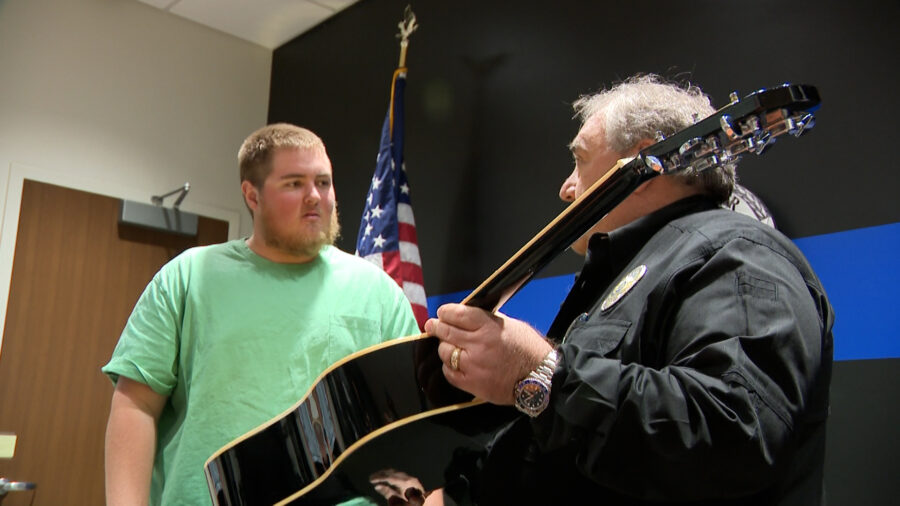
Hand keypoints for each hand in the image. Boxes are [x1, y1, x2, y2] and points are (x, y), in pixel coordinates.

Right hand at [368, 469, 442, 505]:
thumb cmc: (415, 505)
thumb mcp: (399, 504)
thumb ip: (388, 494)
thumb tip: (377, 486)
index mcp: (408, 482)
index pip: (390, 476)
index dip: (379, 477)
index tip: (370, 479)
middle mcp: (411, 478)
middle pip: (394, 472)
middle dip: (382, 474)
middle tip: (371, 477)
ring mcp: (415, 479)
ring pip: (399, 473)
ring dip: (388, 475)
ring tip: (378, 478)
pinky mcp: (416, 482)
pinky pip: (403, 477)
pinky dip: (394, 477)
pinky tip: (389, 480)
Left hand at [424, 304, 552, 404]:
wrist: (539, 379)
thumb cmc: (528, 351)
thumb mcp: (511, 326)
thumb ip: (487, 321)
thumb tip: (467, 317)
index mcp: (489, 328)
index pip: (458, 314)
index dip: (446, 312)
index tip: (442, 312)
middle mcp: (479, 346)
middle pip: (447, 332)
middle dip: (436, 326)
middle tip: (432, 325)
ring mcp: (473, 366)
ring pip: (445, 352)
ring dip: (445, 348)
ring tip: (449, 346)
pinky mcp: (472, 384)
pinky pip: (449, 373)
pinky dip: (449, 367)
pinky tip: (454, 363)